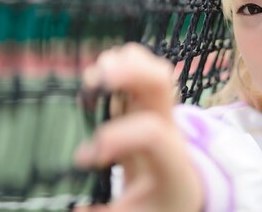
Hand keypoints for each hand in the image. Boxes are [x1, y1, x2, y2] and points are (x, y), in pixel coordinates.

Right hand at [74, 43, 203, 211]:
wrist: (184, 194)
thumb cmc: (161, 205)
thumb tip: (77, 210)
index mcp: (172, 163)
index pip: (153, 134)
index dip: (115, 138)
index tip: (82, 158)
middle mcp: (170, 129)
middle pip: (161, 83)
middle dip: (129, 72)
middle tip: (93, 80)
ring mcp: (160, 112)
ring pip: (152, 69)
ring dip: (123, 64)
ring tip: (94, 76)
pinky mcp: (146, 105)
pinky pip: (140, 71)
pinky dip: (119, 64)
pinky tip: (98, 76)